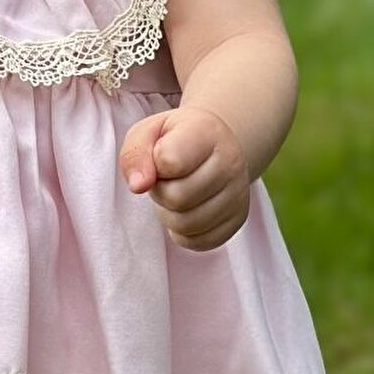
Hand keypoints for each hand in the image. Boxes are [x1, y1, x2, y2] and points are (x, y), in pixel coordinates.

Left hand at [117, 106, 250, 250]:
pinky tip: (186, 210)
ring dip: (169, 213)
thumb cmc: (174, 139)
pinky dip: (183, 231)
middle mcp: (230, 162)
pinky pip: (198, 241)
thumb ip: (135, 155)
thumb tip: (138, 186)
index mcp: (207, 132)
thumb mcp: (147, 133)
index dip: (154, 165)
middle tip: (166, 179)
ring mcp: (238, 193)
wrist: (213, 146)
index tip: (160, 157)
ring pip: (187, 224)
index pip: (170, 161)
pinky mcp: (237, 220)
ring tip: (175, 192)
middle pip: (177, 198)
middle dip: (160, 192)